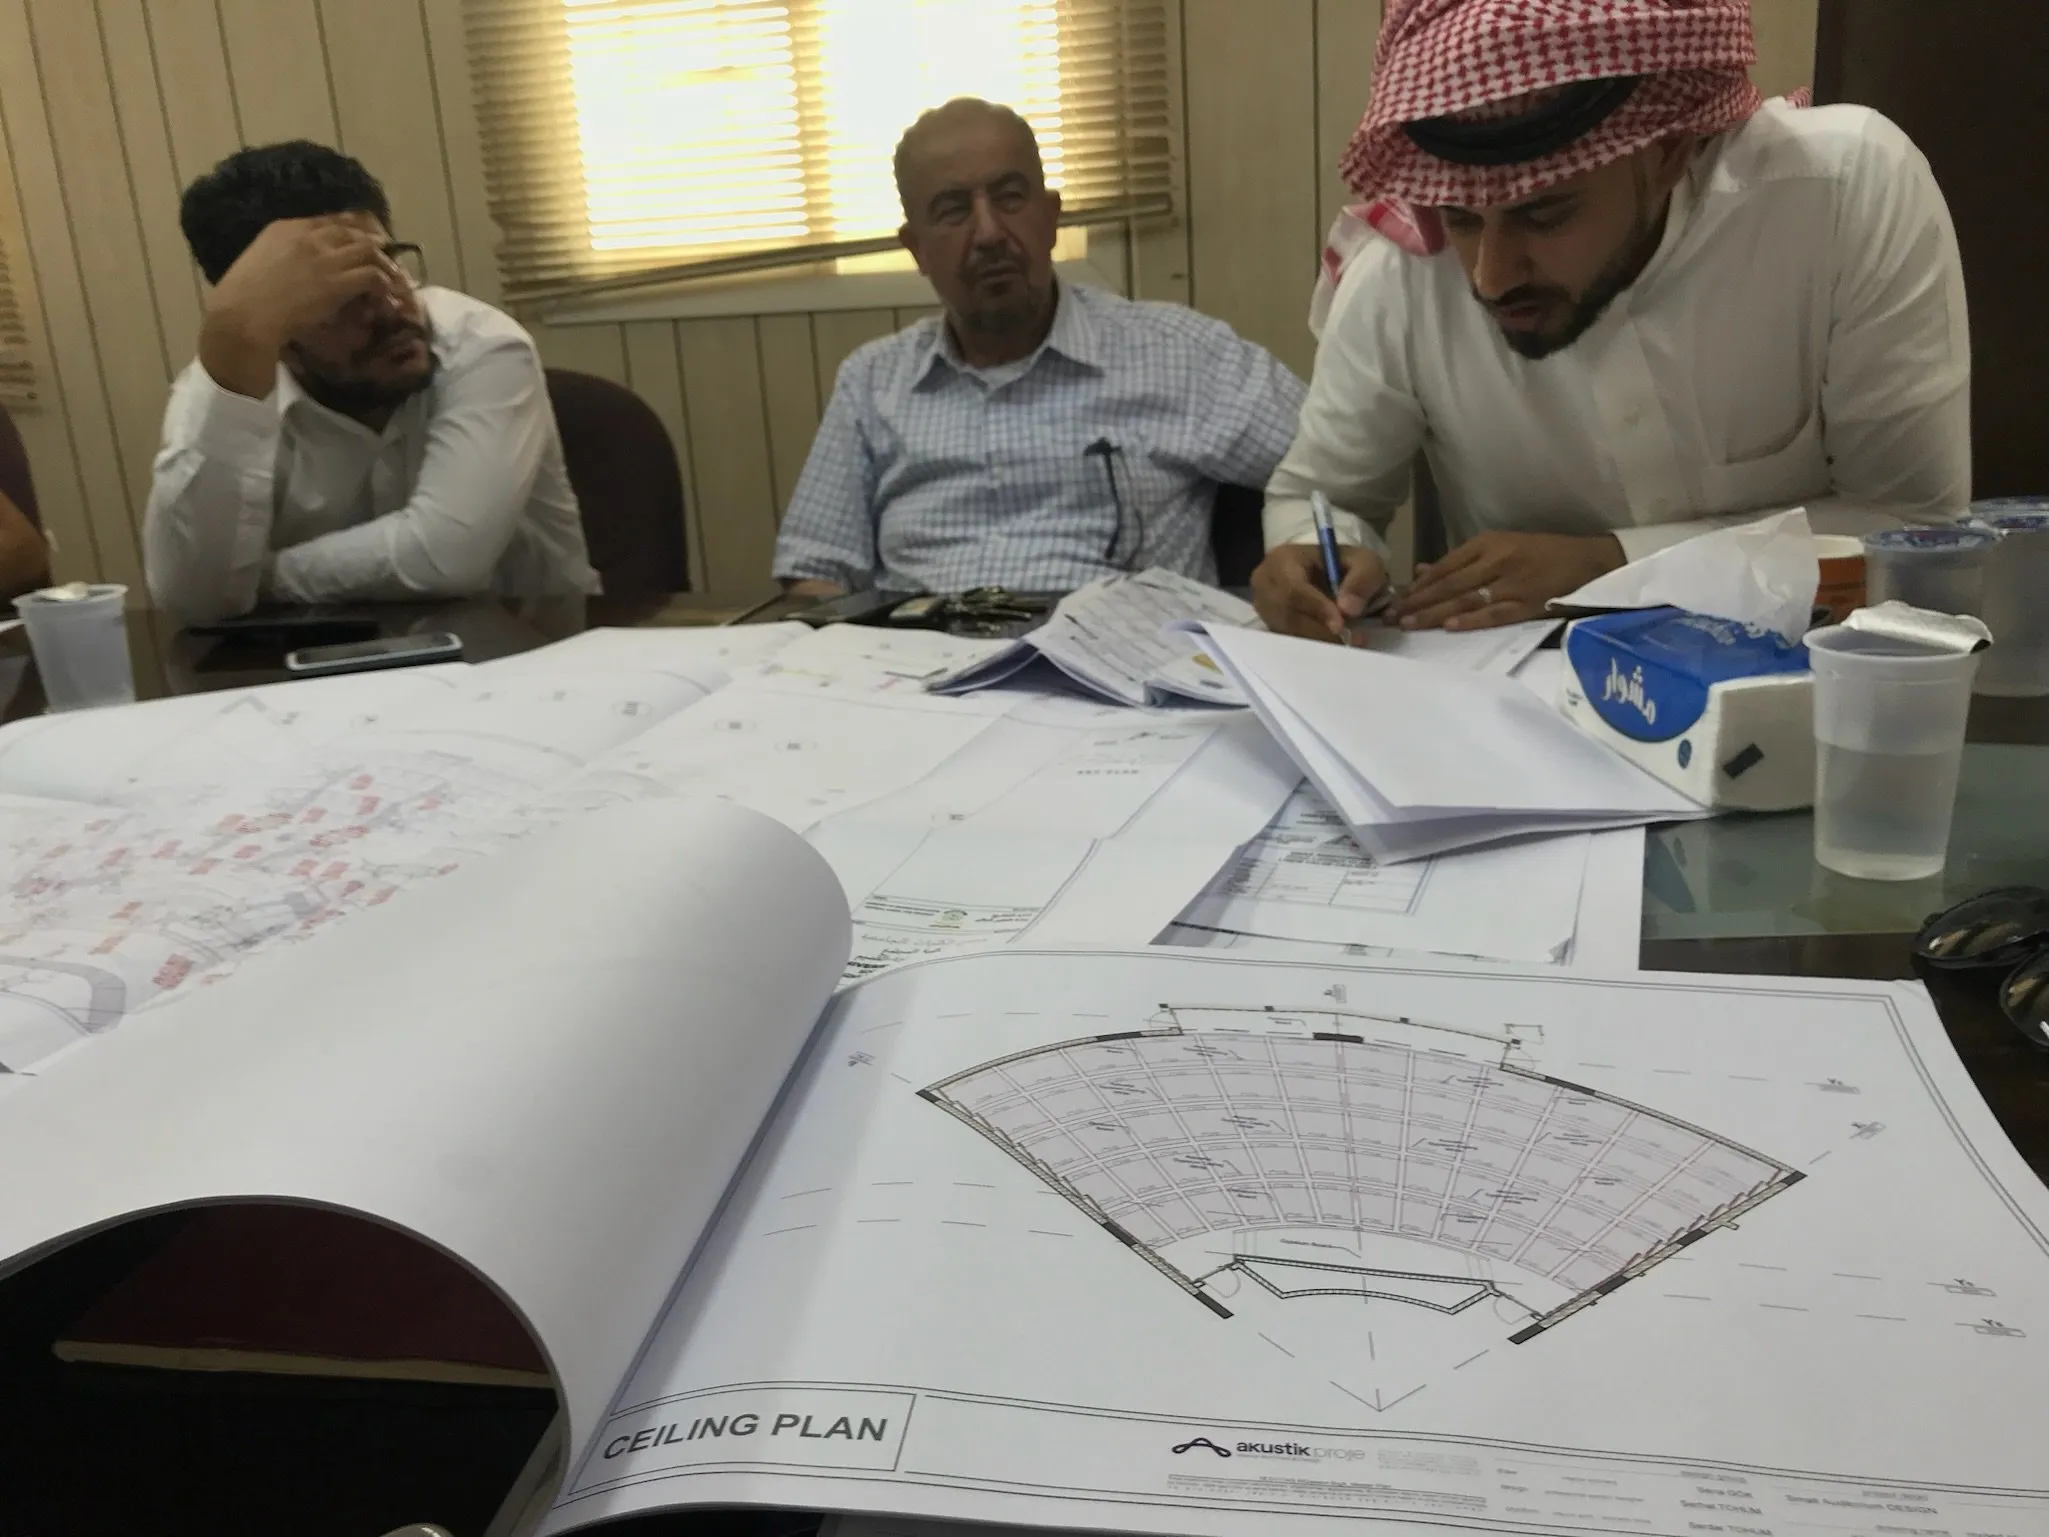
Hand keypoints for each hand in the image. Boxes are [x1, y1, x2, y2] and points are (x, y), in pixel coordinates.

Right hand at [198, 216, 401, 397]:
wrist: (245, 314)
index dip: (350, 228)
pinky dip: (383, 283)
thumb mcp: (260, 260)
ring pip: (368, 249)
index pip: (327, 220)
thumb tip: (296, 263)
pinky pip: (372, 275)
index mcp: (284, 228)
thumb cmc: (243, 296)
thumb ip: (281, 254)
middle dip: (372, 241)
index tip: (361, 236)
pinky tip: (384, 293)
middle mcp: (308, 237)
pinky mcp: (337, 282)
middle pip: (351, 231)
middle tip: (385, 252)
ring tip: (391, 274)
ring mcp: (324, 258)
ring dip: (383, 262)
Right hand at [1251, 542, 1387, 642]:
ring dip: (1317, 640)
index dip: (1315, 608)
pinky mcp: (1269, 624)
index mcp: (1283, 559)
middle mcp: (1265, 583)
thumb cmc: (1345, 566)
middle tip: (1350, 639)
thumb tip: (1348, 610)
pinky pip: (1285, 640)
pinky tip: (1331, 643)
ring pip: (1285, 631)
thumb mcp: (1365, 563)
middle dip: (1318, 630)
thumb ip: (1362, 580)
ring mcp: (1264, 606)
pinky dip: (1310, 646)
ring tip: (1346, 641)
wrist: (1331, 575)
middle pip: (1285, 614)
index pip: (1292, 588)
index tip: (1340, 625)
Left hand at [1394, 531, 1624, 631]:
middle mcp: (1497, 560)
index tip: (1394, 600)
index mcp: (1488, 544)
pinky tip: (1450, 626)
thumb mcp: (1502, 547)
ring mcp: (1513, 582)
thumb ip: (1462, 561)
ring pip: (1466, 598)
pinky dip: (1472, 619)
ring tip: (1409, 624)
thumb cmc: (1543, 554)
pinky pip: (1495, 613)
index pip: (1444, 566)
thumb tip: (1422, 571)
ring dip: (1435, 612)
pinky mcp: (1529, 602)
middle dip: (1418, 601)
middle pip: (1449, 583)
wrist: (1591, 560)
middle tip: (1391, 616)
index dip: (1418, 585)